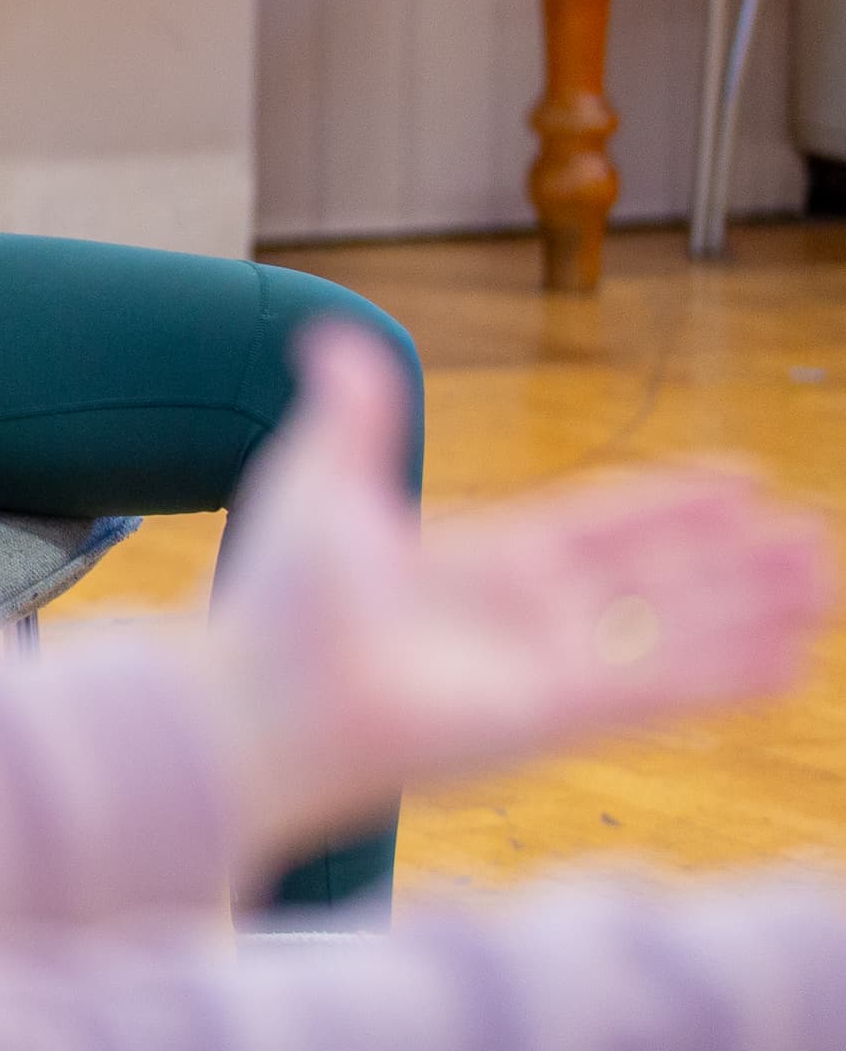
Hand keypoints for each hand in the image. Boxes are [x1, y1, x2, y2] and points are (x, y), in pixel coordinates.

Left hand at [203, 322, 831, 886]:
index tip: (739, 483)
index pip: (602, 526)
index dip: (671, 507)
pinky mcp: (558, 716)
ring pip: (677, 632)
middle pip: (659, 582)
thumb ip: (354, 414)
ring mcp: (549, 669)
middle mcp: (527, 617)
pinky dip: (727, 671)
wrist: (261, 696)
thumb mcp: (322, 481)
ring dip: (753, 609)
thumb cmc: (279, 602)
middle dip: (738, 563)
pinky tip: (791, 660)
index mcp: (481, 559)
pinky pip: (663, 688)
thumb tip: (335, 334)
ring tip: (827, 586)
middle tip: (816, 538)